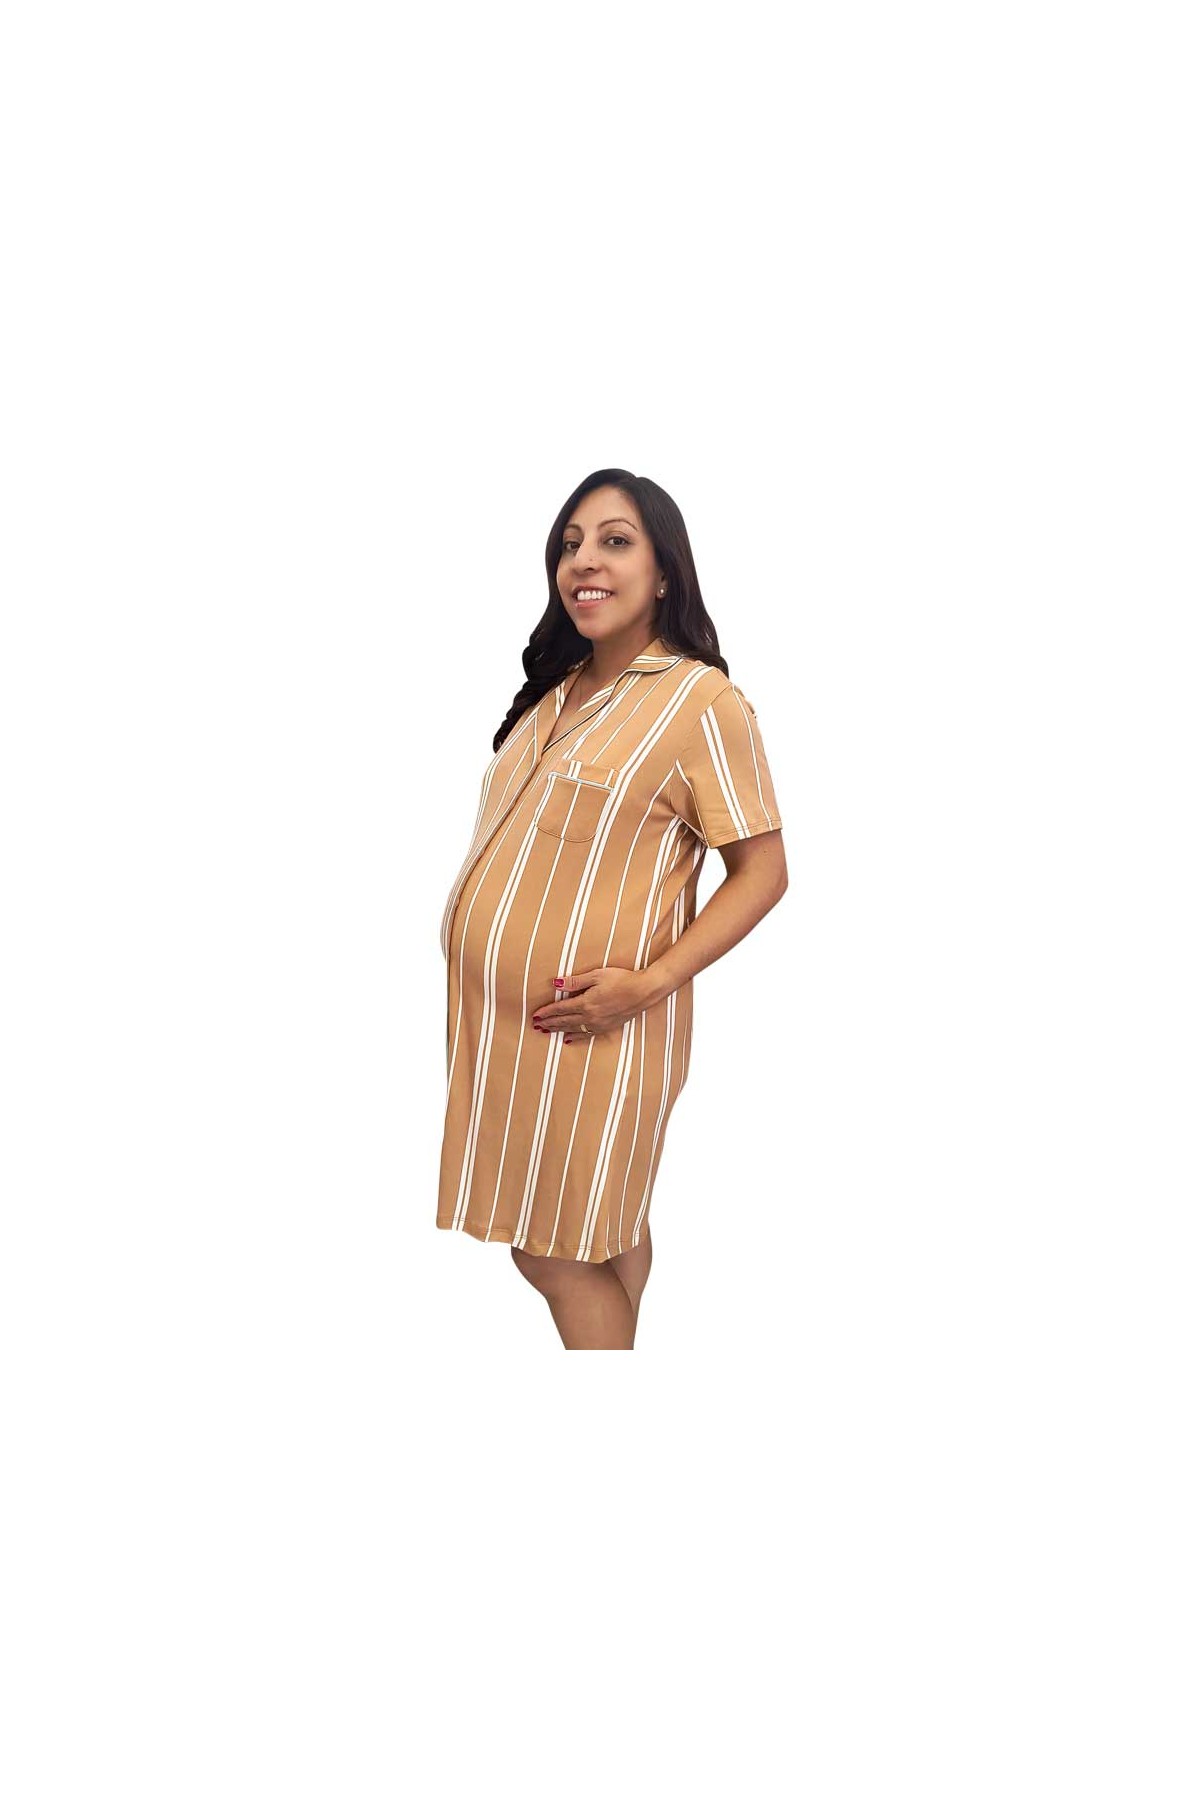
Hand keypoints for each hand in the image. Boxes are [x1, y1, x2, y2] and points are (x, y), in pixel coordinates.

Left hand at [530, 966, 654, 1042]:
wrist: (643, 991)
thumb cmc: (621, 979)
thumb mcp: (596, 975)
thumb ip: (575, 982)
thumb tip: (556, 983)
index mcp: (586, 1003)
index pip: (560, 1009)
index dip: (546, 1012)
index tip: (535, 1016)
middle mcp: (590, 1017)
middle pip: (564, 1021)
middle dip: (548, 1023)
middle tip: (535, 1026)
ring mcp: (598, 1024)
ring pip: (573, 1030)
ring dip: (558, 1031)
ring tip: (546, 1032)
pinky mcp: (606, 1027)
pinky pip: (586, 1035)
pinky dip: (575, 1037)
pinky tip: (568, 1039)